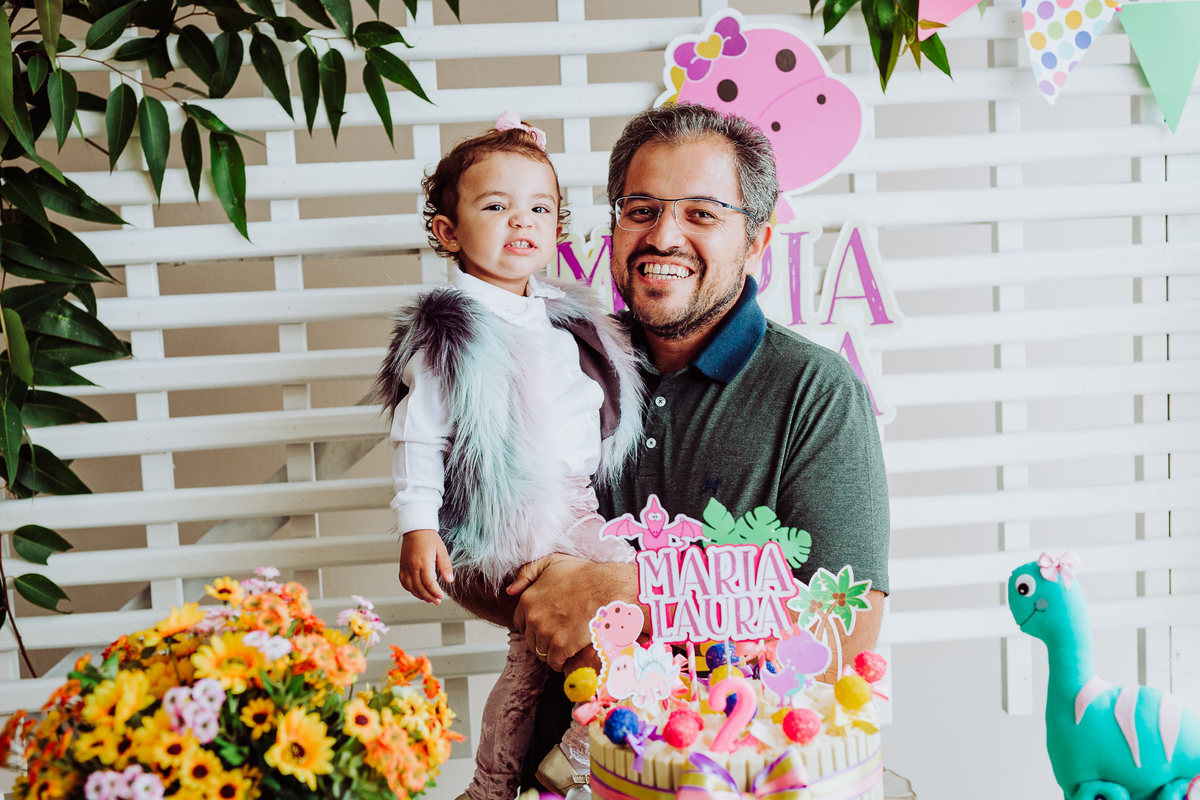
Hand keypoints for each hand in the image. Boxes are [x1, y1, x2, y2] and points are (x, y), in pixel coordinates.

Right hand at [398, 529, 453, 603]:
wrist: (415, 528)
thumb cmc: (429, 538)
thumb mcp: (442, 550)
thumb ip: (445, 566)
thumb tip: (450, 580)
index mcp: (424, 561)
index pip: (429, 582)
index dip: (435, 592)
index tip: (441, 596)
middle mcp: (413, 565)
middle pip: (419, 587)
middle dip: (429, 596)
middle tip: (437, 601)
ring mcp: (406, 566)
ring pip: (410, 587)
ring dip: (419, 595)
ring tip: (428, 599)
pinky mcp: (402, 566)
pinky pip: (404, 582)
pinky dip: (410, 589)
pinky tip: (417, 591)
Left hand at [510, 557, 639, 670]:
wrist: (606, 588)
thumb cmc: (583, 574)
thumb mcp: (551, 562)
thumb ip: (527, 573)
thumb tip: (510, 590)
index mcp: (528, 599)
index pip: (519, 622)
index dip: (532, 624)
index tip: (544, 624)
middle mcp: (533, 617)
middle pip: (530, 639)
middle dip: (541, 639)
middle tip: (557, 635)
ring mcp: (546, 633)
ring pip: (541, 652)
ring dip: (551, 651)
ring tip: (564, 644)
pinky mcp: (561, 646)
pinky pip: (554, 662)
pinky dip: (560, 661)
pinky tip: (569, 654)